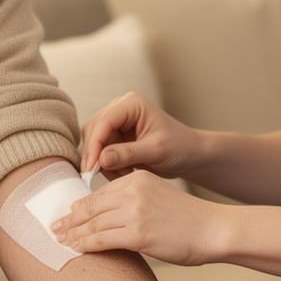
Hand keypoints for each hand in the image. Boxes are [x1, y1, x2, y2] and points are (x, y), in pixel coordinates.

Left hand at [54, 170, 223, 264]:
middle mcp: (133, 191)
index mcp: (137, 178)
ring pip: (93, 224)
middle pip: (91, 207)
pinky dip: (85, 245)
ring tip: (60, 242)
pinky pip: (102, 240)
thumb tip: (106, 216)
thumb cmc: (188, 218)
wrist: (213, 229)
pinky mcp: (138, 234)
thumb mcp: (157, 196)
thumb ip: (133, 199)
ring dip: (73, 234)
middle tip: (54, 229)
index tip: (67, 215)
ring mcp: (135, 212)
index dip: (80, 207)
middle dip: (70, 220)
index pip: (99, 193)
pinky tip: (75, 250)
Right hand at [81, 91, 201, 179]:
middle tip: (108, 177)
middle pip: (94, 131)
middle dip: (98, 156)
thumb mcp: (155, 151)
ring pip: (95, 143)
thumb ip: (127, 154)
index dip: (94, 145)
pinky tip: (124, 174)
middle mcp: (121, 108)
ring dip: (103, 163)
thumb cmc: (179, 147)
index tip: (91, 168)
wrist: (189, 154)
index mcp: (132, 103)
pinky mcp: (116, 135)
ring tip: (124, 175)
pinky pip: (101, 151)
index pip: (104, 122)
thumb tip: (101, 159)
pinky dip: (108, 165)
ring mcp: (117, 122)